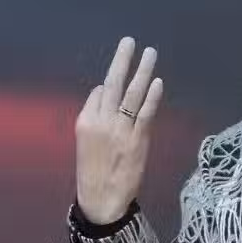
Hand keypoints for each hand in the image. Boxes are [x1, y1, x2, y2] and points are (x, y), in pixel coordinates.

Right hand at [74, 37, 164, 223]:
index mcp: (85, 122)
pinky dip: (151, 96)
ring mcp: (120, 130)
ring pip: (131, 94)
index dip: (108, 89)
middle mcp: (101, 122)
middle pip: (113, 84)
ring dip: (141, 70)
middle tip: (129, 41)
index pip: (99, 94)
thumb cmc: (93, 173)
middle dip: (122, 60)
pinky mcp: (137, 140)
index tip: (115, 85)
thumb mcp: (85, 143)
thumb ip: (94, 118)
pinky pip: (145, 113)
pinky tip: (156, 81)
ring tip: (149, 53)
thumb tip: (103, 93)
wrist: (102, 201)